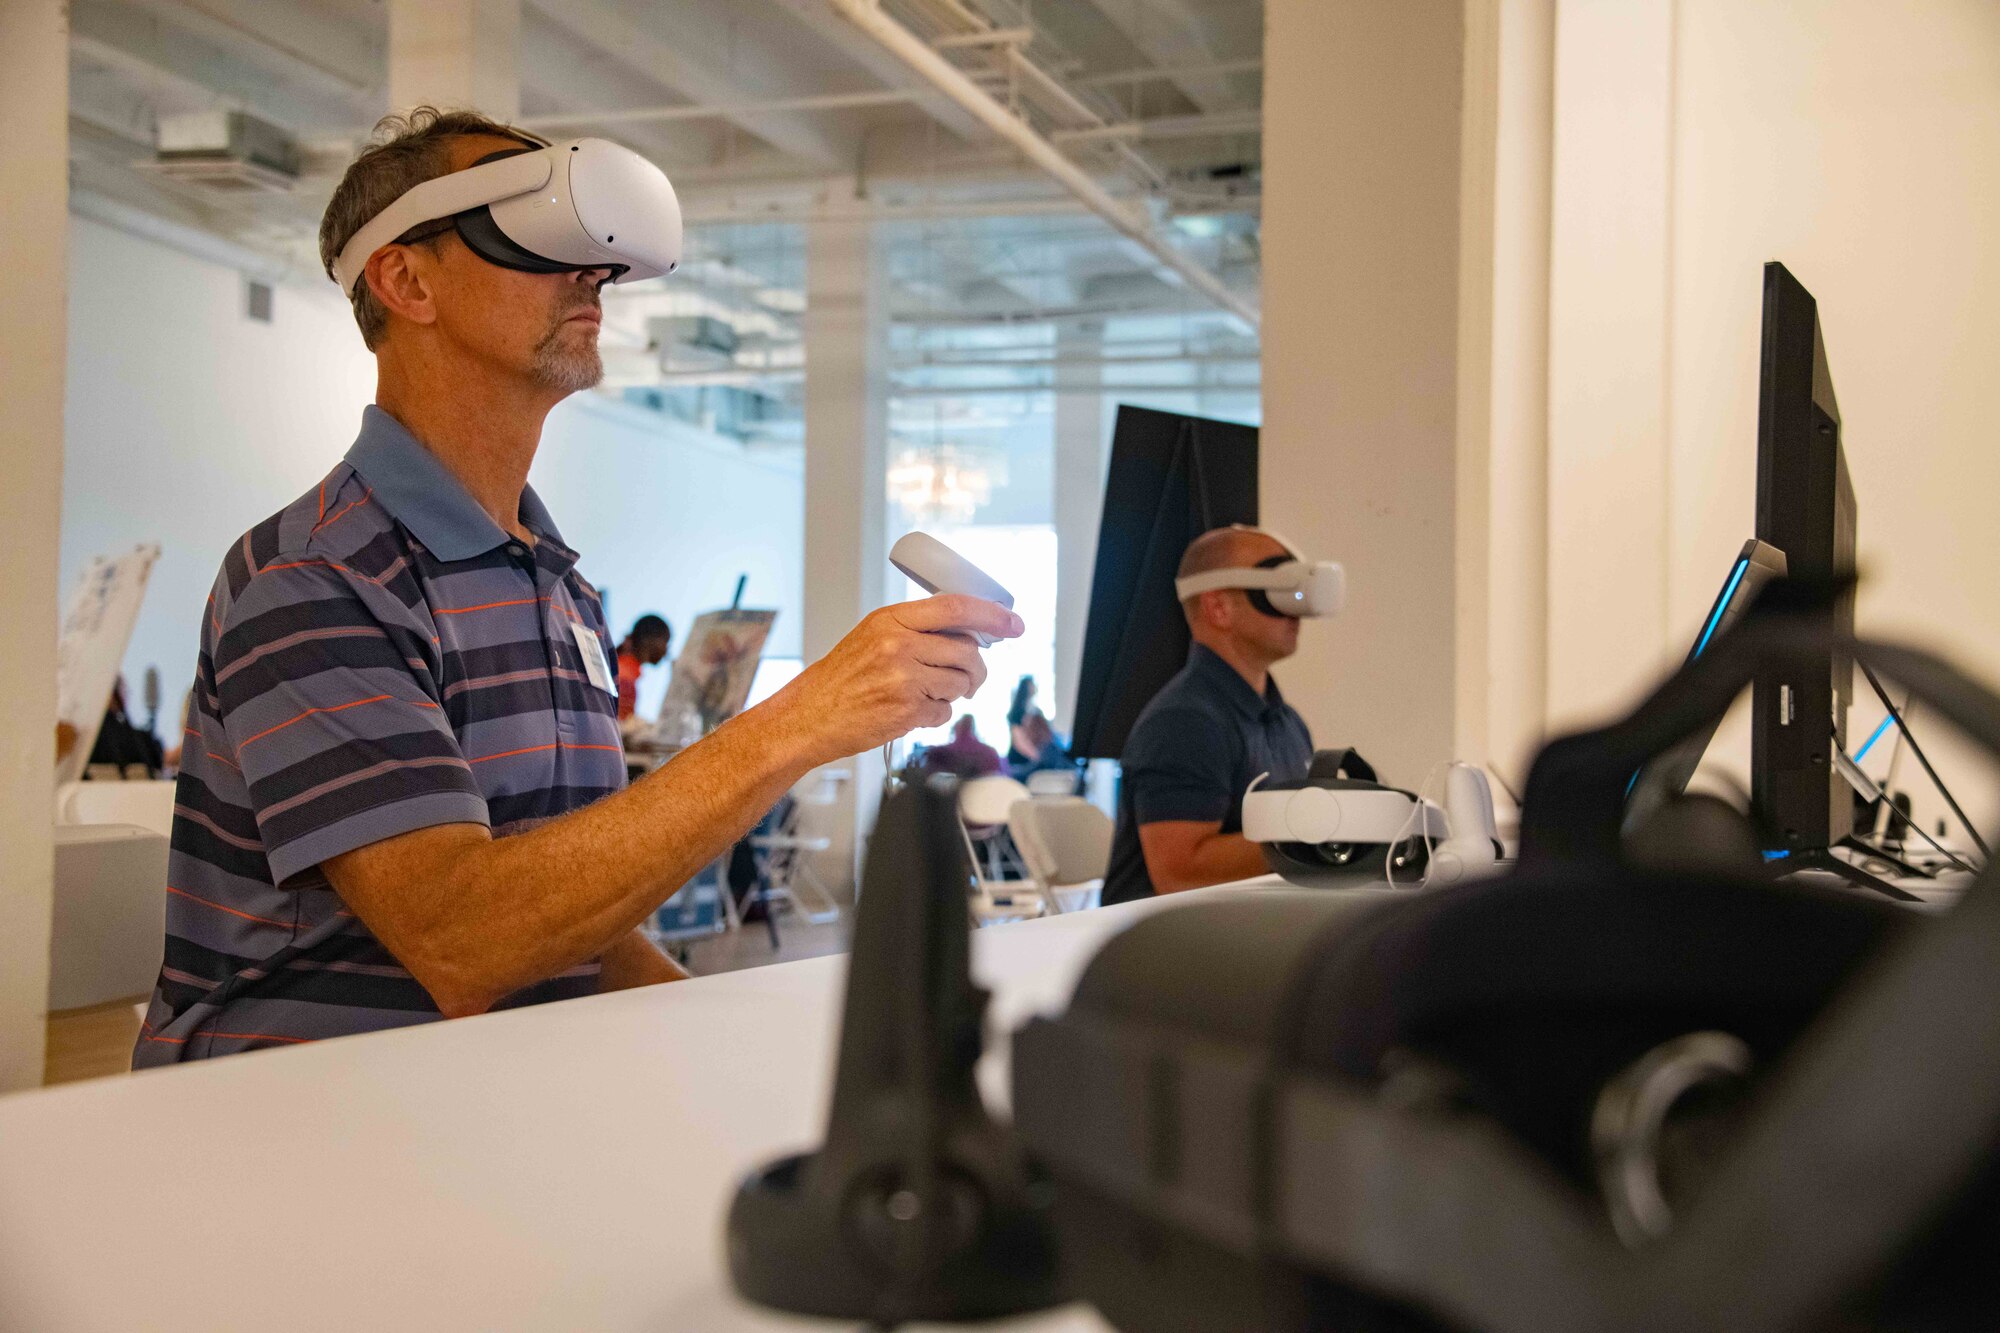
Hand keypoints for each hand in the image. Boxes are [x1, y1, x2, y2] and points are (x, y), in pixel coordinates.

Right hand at [767, 595, 1022, 763]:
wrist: (807, 716)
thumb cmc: (840, 679)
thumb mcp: (873, 637)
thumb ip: (915, 630)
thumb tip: (969, 632)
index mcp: (890, 620)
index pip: (955, 608)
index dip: (992, 615)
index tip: (1014, 623)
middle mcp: (898, 645)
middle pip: (967, 650)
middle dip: (977, 668)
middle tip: (972, 678)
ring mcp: (903, 679)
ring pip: (961, 682)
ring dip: (956, 692)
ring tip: (930, 694)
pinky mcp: (906, 710)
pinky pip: (944, 711)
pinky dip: (936, 714)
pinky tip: (912, 712)